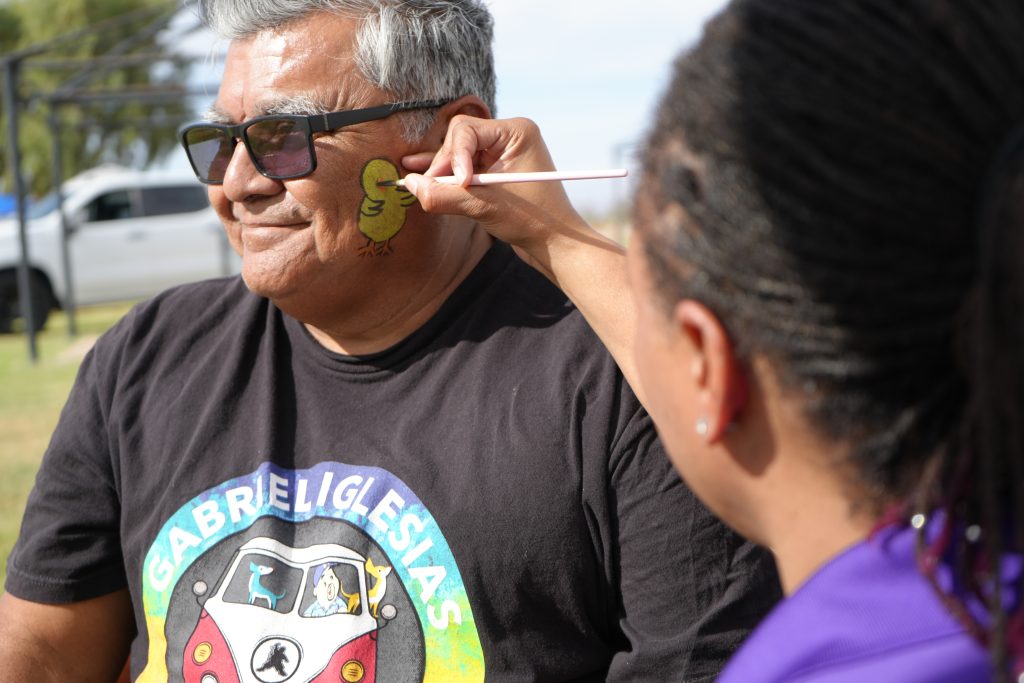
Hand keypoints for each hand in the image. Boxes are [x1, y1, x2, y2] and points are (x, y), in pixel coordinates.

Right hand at [403, 116, 644, 405]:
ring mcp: (500, 155)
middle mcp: (507, 137)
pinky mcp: (494, 174)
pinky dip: (447, 177)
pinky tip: (419, 175)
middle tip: (429, 191)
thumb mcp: (486, 206)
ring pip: (458, 157)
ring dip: (443, 175)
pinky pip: (464, 169)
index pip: (467, 130)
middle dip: (444, 167)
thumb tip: (409, 185)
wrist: (557, 246)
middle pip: (459, 142)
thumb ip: (445, 195)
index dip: (453, 156)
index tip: (458, 185)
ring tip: (420, 187)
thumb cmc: (534, 221)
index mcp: (515, 132)